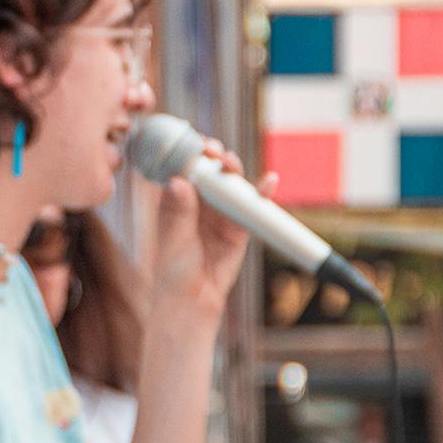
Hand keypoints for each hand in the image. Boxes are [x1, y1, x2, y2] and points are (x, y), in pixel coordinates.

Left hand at [148, 136, 275, 324]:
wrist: (193, 299)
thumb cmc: (173, 270)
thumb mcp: (173, 239)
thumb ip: (178, 212)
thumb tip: (178, 182)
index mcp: (177, 201)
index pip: (183, 168)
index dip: (188, 153)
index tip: (192, 143)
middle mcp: (199, 202)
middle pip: (209, 171)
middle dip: (212, 156)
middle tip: (212, 151)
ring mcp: (221, 213)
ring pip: (231, 184)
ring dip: (233, 170)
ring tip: (230, 163)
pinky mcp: (240, 226)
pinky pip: (252, 206)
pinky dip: (262, 193)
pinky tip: (269, 181)